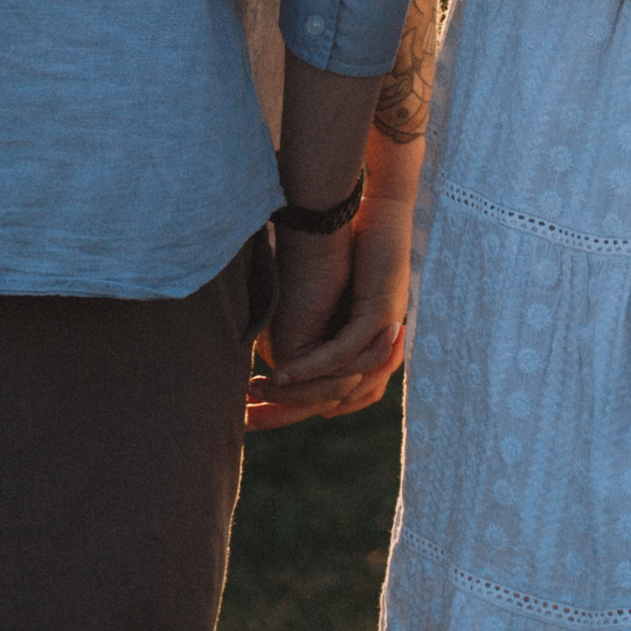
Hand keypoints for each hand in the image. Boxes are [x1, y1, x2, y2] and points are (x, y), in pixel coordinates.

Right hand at [247, 183, 412, 434]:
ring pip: (339, 383)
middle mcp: (378, 349)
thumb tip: (271, 348)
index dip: (289, 411)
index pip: (329, 399)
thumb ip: (309, 325)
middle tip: (248, 421)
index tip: (249, 416)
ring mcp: (382, 336)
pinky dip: (314, 365)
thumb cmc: (349, 246)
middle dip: (288, 413)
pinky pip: (344, 353)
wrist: (378, 209)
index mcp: (366, 348)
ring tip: (259, 392)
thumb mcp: (325, 296)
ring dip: (297, 393)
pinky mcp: (378, 316)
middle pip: (333, 401)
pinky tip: (284, 372)